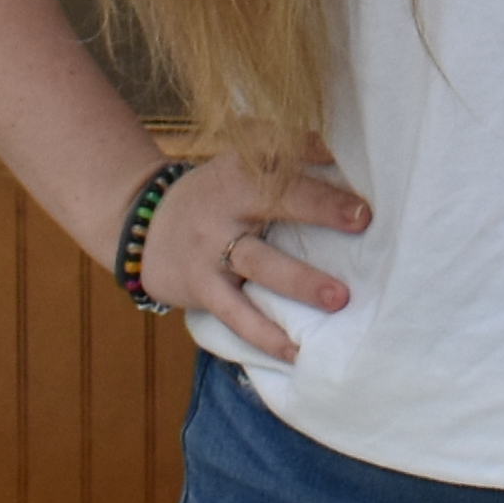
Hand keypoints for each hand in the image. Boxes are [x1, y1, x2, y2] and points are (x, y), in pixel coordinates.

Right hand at [136, 146, 369, 363]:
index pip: (276, 151)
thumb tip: (339, 153)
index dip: (312, 151)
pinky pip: (236, 315)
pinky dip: (266, 335)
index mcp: (238, 167)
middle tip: (362, 219)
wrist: (141, 226)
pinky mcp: (202, 288)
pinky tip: (296, 351)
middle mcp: (225, 205)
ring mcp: (211, 248)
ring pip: (259, 263)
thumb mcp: (237, 165)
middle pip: (274, 200)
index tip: (347, 157)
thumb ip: (282, 157)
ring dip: (300, 281)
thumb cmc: (214, 194)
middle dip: (318, 208)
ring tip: (338, 298)